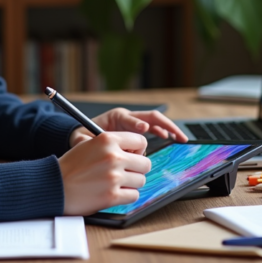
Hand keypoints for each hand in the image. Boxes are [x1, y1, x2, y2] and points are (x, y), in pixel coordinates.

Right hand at [58, 132, 150, 214]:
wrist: (55, 185)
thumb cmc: (71, 166)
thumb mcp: (90, 144)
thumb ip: (113, 145)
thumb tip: (138, 152)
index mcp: (107, 139)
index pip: (141, 140)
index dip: (138, 150)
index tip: (133, 156)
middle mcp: (113, 156)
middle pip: (145, 163)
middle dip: (137, 169)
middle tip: (126, 172)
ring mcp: (114, 177)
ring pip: (141, 180)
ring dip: (131, 183)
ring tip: (116, 183)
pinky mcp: (112, 195)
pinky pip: (134, 195)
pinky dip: (126, 196)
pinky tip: (114, 192)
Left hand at [68, 108, 187, 147]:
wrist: (84, 132)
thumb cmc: (83, 135)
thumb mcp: (81, 138)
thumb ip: (86, 143)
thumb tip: (92, 145)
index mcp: (115, 117)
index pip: (129, 118)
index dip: (137, 124)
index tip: (145, 130)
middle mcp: (127, 117)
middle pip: (150, 116)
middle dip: (165, 124)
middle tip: (177, 135)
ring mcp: (133, 122)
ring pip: (155, 122)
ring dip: (168, 128)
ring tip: (180, 138)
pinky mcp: (136, 129)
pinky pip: (153, 128)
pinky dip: (162, 132)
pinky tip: (170, 138)